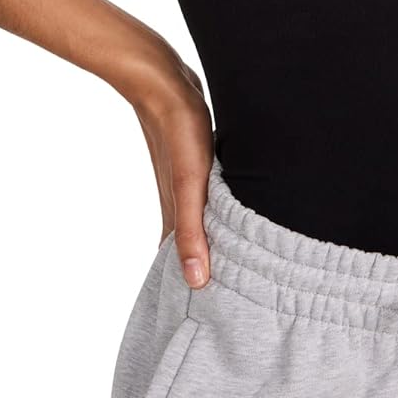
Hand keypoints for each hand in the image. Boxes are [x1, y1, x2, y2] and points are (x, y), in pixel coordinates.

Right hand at [132, 48, 214, 288]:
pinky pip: (207, 195)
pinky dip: (216, 210)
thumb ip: (193, 230)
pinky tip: (228, 209)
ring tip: (234, 262)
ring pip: (201, 220)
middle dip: (207, 268)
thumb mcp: (190, 183)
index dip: (194, 287)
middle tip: (231, 298)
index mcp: (178, 213)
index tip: (210, 316)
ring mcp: (187, 180)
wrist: (162, 81)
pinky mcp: (195, 159)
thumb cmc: (179, 131)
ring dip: (213, 239)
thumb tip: (196, 280)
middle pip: (193, 245)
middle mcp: (180, 201)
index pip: (182, 264)